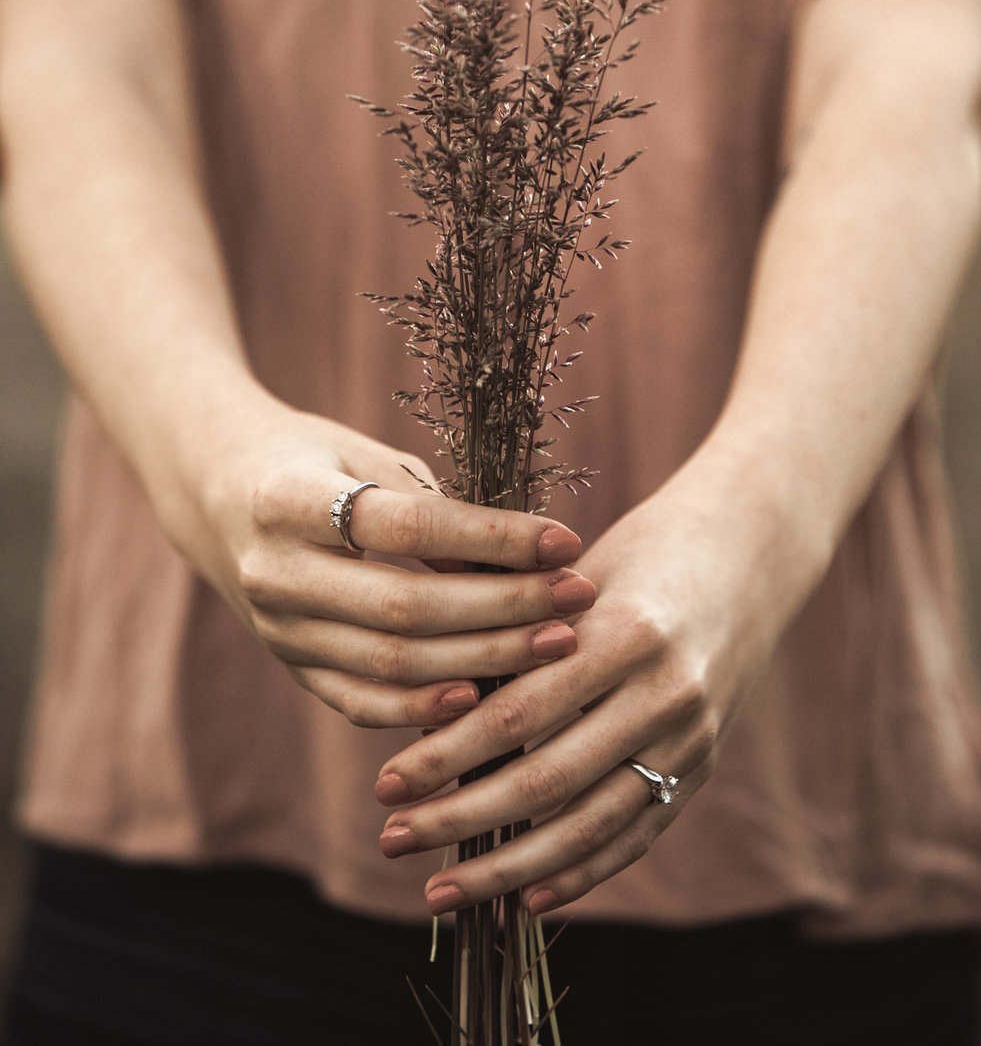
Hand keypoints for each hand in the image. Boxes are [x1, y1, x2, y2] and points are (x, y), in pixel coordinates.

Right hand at [177, 395, 592, 729]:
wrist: (216, 491)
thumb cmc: (313, 461)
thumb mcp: (364, 456)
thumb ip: (430, 505)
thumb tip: (517, 563)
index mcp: (289, 499)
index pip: (408, 527)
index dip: (492, 538)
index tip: (565, 539)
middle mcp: (274, 572)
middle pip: (406, 607)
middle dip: (505, 609)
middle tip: (576, 598)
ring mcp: (277, 629)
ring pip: (391, 665)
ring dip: (485, 660)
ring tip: (556, 643)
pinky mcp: (289, 665)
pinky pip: (361, 703)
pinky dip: (423, 710)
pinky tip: (482, 697)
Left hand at [372, 445, 829, 911]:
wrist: (750, 554)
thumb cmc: (643, 551)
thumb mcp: (577, 574)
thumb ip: (510, 628)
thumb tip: (419, 695)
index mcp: (624, 632)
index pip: (518, 711)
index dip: (446, 754)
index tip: (385, 783)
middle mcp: (663, 693)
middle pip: (546, 780)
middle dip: (460, 817)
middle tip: (392, 839)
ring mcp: (689, 738)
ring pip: (589, 825)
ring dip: (508, 867)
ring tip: (440, 889)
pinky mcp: (702, 766)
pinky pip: (636, 835)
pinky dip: (581, 873)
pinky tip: (525, 899)